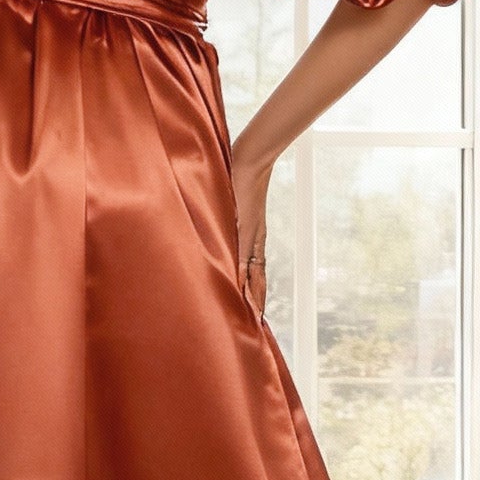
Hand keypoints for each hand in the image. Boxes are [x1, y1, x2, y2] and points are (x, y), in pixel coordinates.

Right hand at [230, 144, 271, 316]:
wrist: (252, 159)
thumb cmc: (240, 177)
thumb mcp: (233, 203)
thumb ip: (229, 215)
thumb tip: (219, 220)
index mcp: (252, 235)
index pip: (255, 268)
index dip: (256, 287)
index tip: (255, 307)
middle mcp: (255, 238)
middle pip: (259, 275)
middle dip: (257, 297)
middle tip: (257, 319)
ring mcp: (252, 234)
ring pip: (255, 270)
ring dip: (254, 292)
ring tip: (254, 311)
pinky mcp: (246, 227)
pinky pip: (245, 256)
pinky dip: (245, 274)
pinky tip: (243, 288)